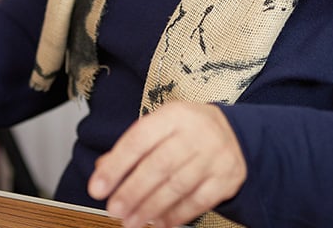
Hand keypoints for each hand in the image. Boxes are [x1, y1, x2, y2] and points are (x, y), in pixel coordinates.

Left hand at [88, 101, 247, 227]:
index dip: (116, 165)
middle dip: (132, 191)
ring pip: (178, 185)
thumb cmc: (188, 132)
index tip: (98, 188)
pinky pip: (198, 201)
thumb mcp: (161, 128)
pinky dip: (176, 215)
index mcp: (175, 115)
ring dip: (150, 208)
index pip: (140, 139)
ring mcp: (215, 155)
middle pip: (160, 164)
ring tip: (132, 220)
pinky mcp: (226, 177)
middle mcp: (198, 132)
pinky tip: (160, 222)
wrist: (235, 133)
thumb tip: (102, 169)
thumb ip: (132, 148)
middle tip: (114, 209)